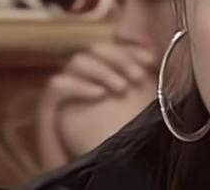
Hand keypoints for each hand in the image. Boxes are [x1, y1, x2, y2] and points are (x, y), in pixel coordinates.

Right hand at [37, 42, 156, 169]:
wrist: (92, 163)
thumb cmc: (117, 136)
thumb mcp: (136, 106)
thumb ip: (143, 84)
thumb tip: (160, 65)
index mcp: (105, 70)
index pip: (114, 46)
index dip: (132, 49)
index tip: (150, 60)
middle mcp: (83, 74)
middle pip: (97, 48)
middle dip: (120, 58)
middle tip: (138, 77)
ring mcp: (65, 86)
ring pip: (79, 61)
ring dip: (103, 71)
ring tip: (122, 88)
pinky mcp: (48, 104)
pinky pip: (58, 84)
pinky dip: (80, 86)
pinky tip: (99, 95)